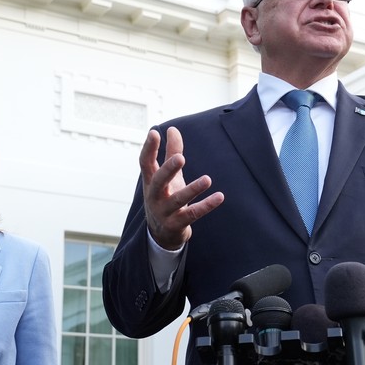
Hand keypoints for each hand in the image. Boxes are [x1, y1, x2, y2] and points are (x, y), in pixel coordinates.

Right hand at [140, 126, 223, 249]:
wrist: (161, 235)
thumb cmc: (165, 198)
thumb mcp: (168, 177)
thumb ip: (171, 153)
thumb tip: (172, 129)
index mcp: (150, 182)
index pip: (145, 163)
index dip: (149, 148)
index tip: (154, 132)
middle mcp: (154, 196)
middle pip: (159, 181)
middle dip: (169, 170)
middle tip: (181, 158)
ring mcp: (164, 212)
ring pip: (178, 200)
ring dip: (193, 189)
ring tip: (207, 179)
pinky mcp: (176, 224)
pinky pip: (192, 214)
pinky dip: (206, 206)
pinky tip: (219, 197)